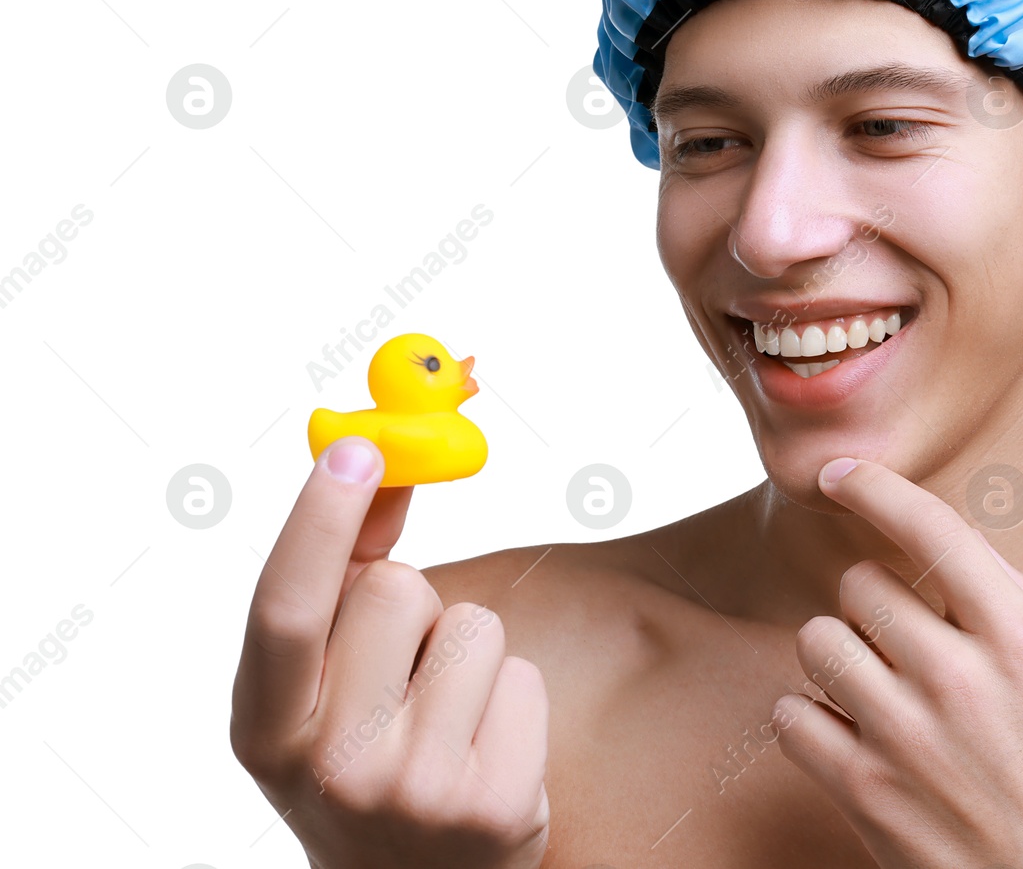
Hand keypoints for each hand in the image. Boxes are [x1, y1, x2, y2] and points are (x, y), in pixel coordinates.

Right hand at [230, 436, 549, 868]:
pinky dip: (512, 698)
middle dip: (410, 605)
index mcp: (263, 732)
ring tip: (446, 718)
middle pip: (395, 590)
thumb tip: (378, 456)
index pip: (285, 607)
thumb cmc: (365, 760)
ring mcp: (413, 794)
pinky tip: (484, 749)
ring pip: (474, 625)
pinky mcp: (495, 808)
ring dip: (468, 654)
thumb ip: (344, 573)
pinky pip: (524, 676)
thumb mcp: (324, 688)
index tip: (356, 448)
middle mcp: (327, 768)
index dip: (318, 521)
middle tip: (402, 672)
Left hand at [772, 458, 1022, 868]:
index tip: (842, 472)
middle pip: (860, 584)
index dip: (878, 488)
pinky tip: (850, 737)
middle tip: (903, 650)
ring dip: (835, 658)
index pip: (936, 531)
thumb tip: (947, 534)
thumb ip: (1010, 601)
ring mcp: (907, 736)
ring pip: (815, 638)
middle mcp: (962, 680)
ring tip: (875, 693)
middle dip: (872, 608)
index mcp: (1022, 643)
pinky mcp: (862, 789)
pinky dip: (809, 719)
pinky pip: (789, 712)